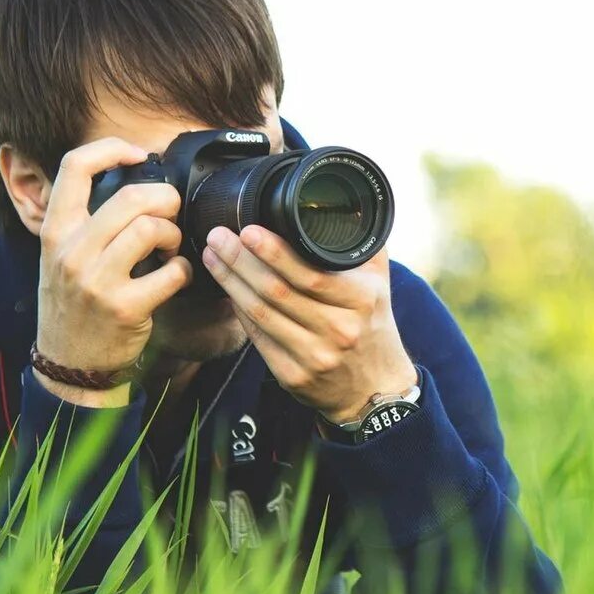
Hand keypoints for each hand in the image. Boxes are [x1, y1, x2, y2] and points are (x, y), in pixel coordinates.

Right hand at [35, 137, 192, 406]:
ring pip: (152, 229)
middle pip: (131, 196)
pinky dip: (184, 270)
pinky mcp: (125, 307)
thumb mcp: (60, 256)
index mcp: (55, 231)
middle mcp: (71, 251)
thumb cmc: (73, 303)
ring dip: (174, 233)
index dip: (112, 149)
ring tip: (172, 246)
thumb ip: (84, 221)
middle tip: (172, 212)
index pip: (75, 166)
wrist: (68, 364)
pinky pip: (172, 273)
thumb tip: (130, 178)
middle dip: (166, 198)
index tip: (138, 155)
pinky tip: (177, 275)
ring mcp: (96, 280)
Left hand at [201, 224, 416, 423]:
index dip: (274, 252)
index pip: (309, 274)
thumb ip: (362, 246)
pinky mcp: (293, 376)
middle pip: (277, 291)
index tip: (248, 229)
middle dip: (240, 260)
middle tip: (218, 236)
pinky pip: (257, 337)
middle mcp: (338, 329)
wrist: (376, 388)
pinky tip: (227, 289)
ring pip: (261, 313)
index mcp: (360, 300)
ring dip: (231, 282)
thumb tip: (346, 204)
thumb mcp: (380, 284)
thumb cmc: (373, 326)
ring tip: (213, 256)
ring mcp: (314, 356)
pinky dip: (238, 311)